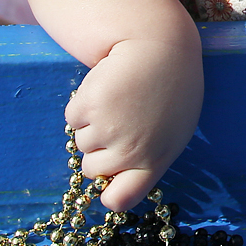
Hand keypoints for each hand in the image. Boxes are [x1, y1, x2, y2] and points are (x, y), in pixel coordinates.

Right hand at [64, 34, 204, 211]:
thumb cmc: (170, 87)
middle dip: (99, 149)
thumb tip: (115, 181)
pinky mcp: (90, 107)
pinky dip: (82, 104)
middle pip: (92, 169)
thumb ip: (148, 156)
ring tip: (119, 100)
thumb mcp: (172, 129)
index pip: (122, 199)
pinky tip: (106, 88)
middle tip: (120, 121)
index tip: (107, 186)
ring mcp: (109, 130)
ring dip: (92, 123)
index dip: (108, 196)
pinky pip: (72, 118)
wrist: (160, 46)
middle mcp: (131, 151)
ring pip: (81, 142)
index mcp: (155, 160)